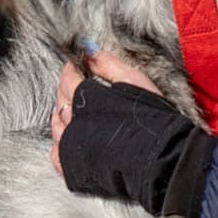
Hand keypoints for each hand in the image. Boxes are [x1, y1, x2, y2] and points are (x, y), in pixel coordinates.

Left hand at [50, 50, 164, 173]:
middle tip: (77, 89)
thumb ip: (108, 65)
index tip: (75, 68)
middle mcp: (72, 122)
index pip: (68, 79)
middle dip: (66, 92)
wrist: (161, 157)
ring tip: (75, 113)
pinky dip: (60, 145)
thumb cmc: (152, 120)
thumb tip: (89, 51)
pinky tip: (71, 139)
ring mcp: (71, 145)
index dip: (71, 71)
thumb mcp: (134, 81)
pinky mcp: (74, 167)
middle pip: (60, 101)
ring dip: (62, 117)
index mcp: (84, 98)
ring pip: (56, 126)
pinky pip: (57, 154)